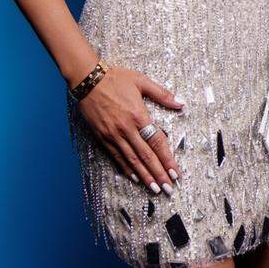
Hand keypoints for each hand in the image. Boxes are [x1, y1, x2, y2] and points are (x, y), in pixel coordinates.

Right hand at [78, 67, 184, 194]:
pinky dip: (126, 169)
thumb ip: (162, 94)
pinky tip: (135, 178)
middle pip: (146, 156)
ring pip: (132, 160)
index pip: (157, 142)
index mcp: (139, 115)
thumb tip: (181, 103)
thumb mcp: (141, 81)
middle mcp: (127, 128)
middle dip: (159, 174)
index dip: (167, 159)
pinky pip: (116, 156)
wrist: (87, 79)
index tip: (175, 172)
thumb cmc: (115, 78)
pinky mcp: (102, 137)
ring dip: (145, 176)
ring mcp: (114, 134)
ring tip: (155, 188)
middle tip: (169, 189)